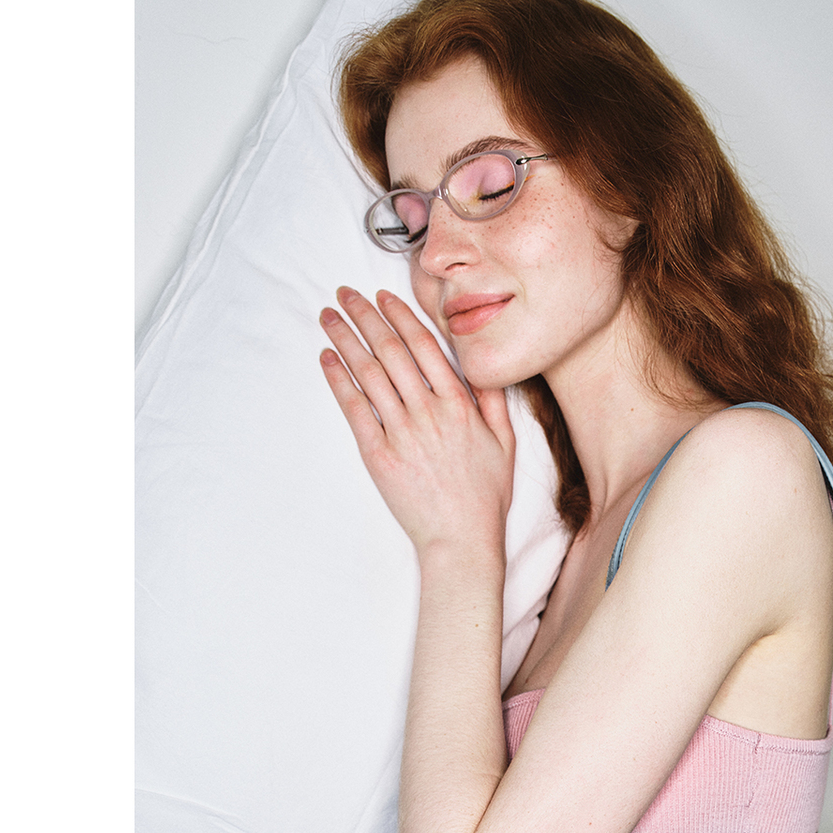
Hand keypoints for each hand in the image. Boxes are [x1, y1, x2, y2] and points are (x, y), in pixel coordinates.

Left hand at [318, 287, 514, 560]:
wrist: (462, 538)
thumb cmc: (485, 494)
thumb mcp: (506, 443)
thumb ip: (494, 400)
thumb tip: (485, 366)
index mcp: (460, 404)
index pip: (424, 346)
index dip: (400, 317)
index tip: (383, 296)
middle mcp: (429, 412)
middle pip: (391, 351)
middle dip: (365, 316)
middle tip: (345, 293)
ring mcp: (402, 433)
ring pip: (369, 373)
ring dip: (346, 339)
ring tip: (329, 316)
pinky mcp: (379, 455)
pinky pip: (355, 409)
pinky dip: (339, 380)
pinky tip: (327, 358)